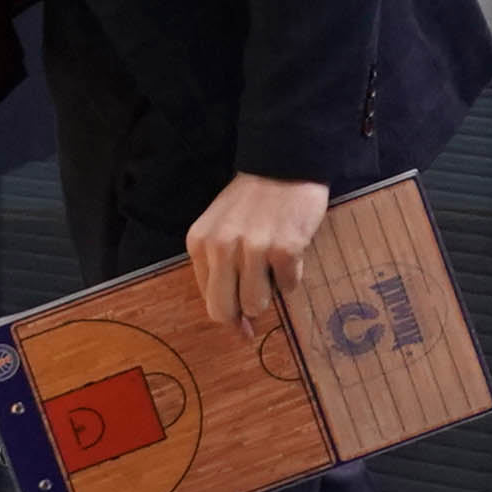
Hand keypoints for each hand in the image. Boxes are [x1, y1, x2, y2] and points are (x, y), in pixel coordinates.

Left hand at [186, 173, 333, 337]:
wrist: (284, 164)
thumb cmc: (252, 201)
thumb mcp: (220, 229)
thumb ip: (219, 271)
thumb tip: (239, 326)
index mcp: (199, 243)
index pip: (208, 300)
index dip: (228, 315)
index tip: (242, 323)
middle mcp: (220, 247)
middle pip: (224, 310)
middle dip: (244, 313)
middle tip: (260, 296)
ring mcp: (252, 248)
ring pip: (256, 304)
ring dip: (270, 292)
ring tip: (274, 265)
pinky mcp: (284, 249)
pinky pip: (288, 286)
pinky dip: (291, 276)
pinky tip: (290, 252)